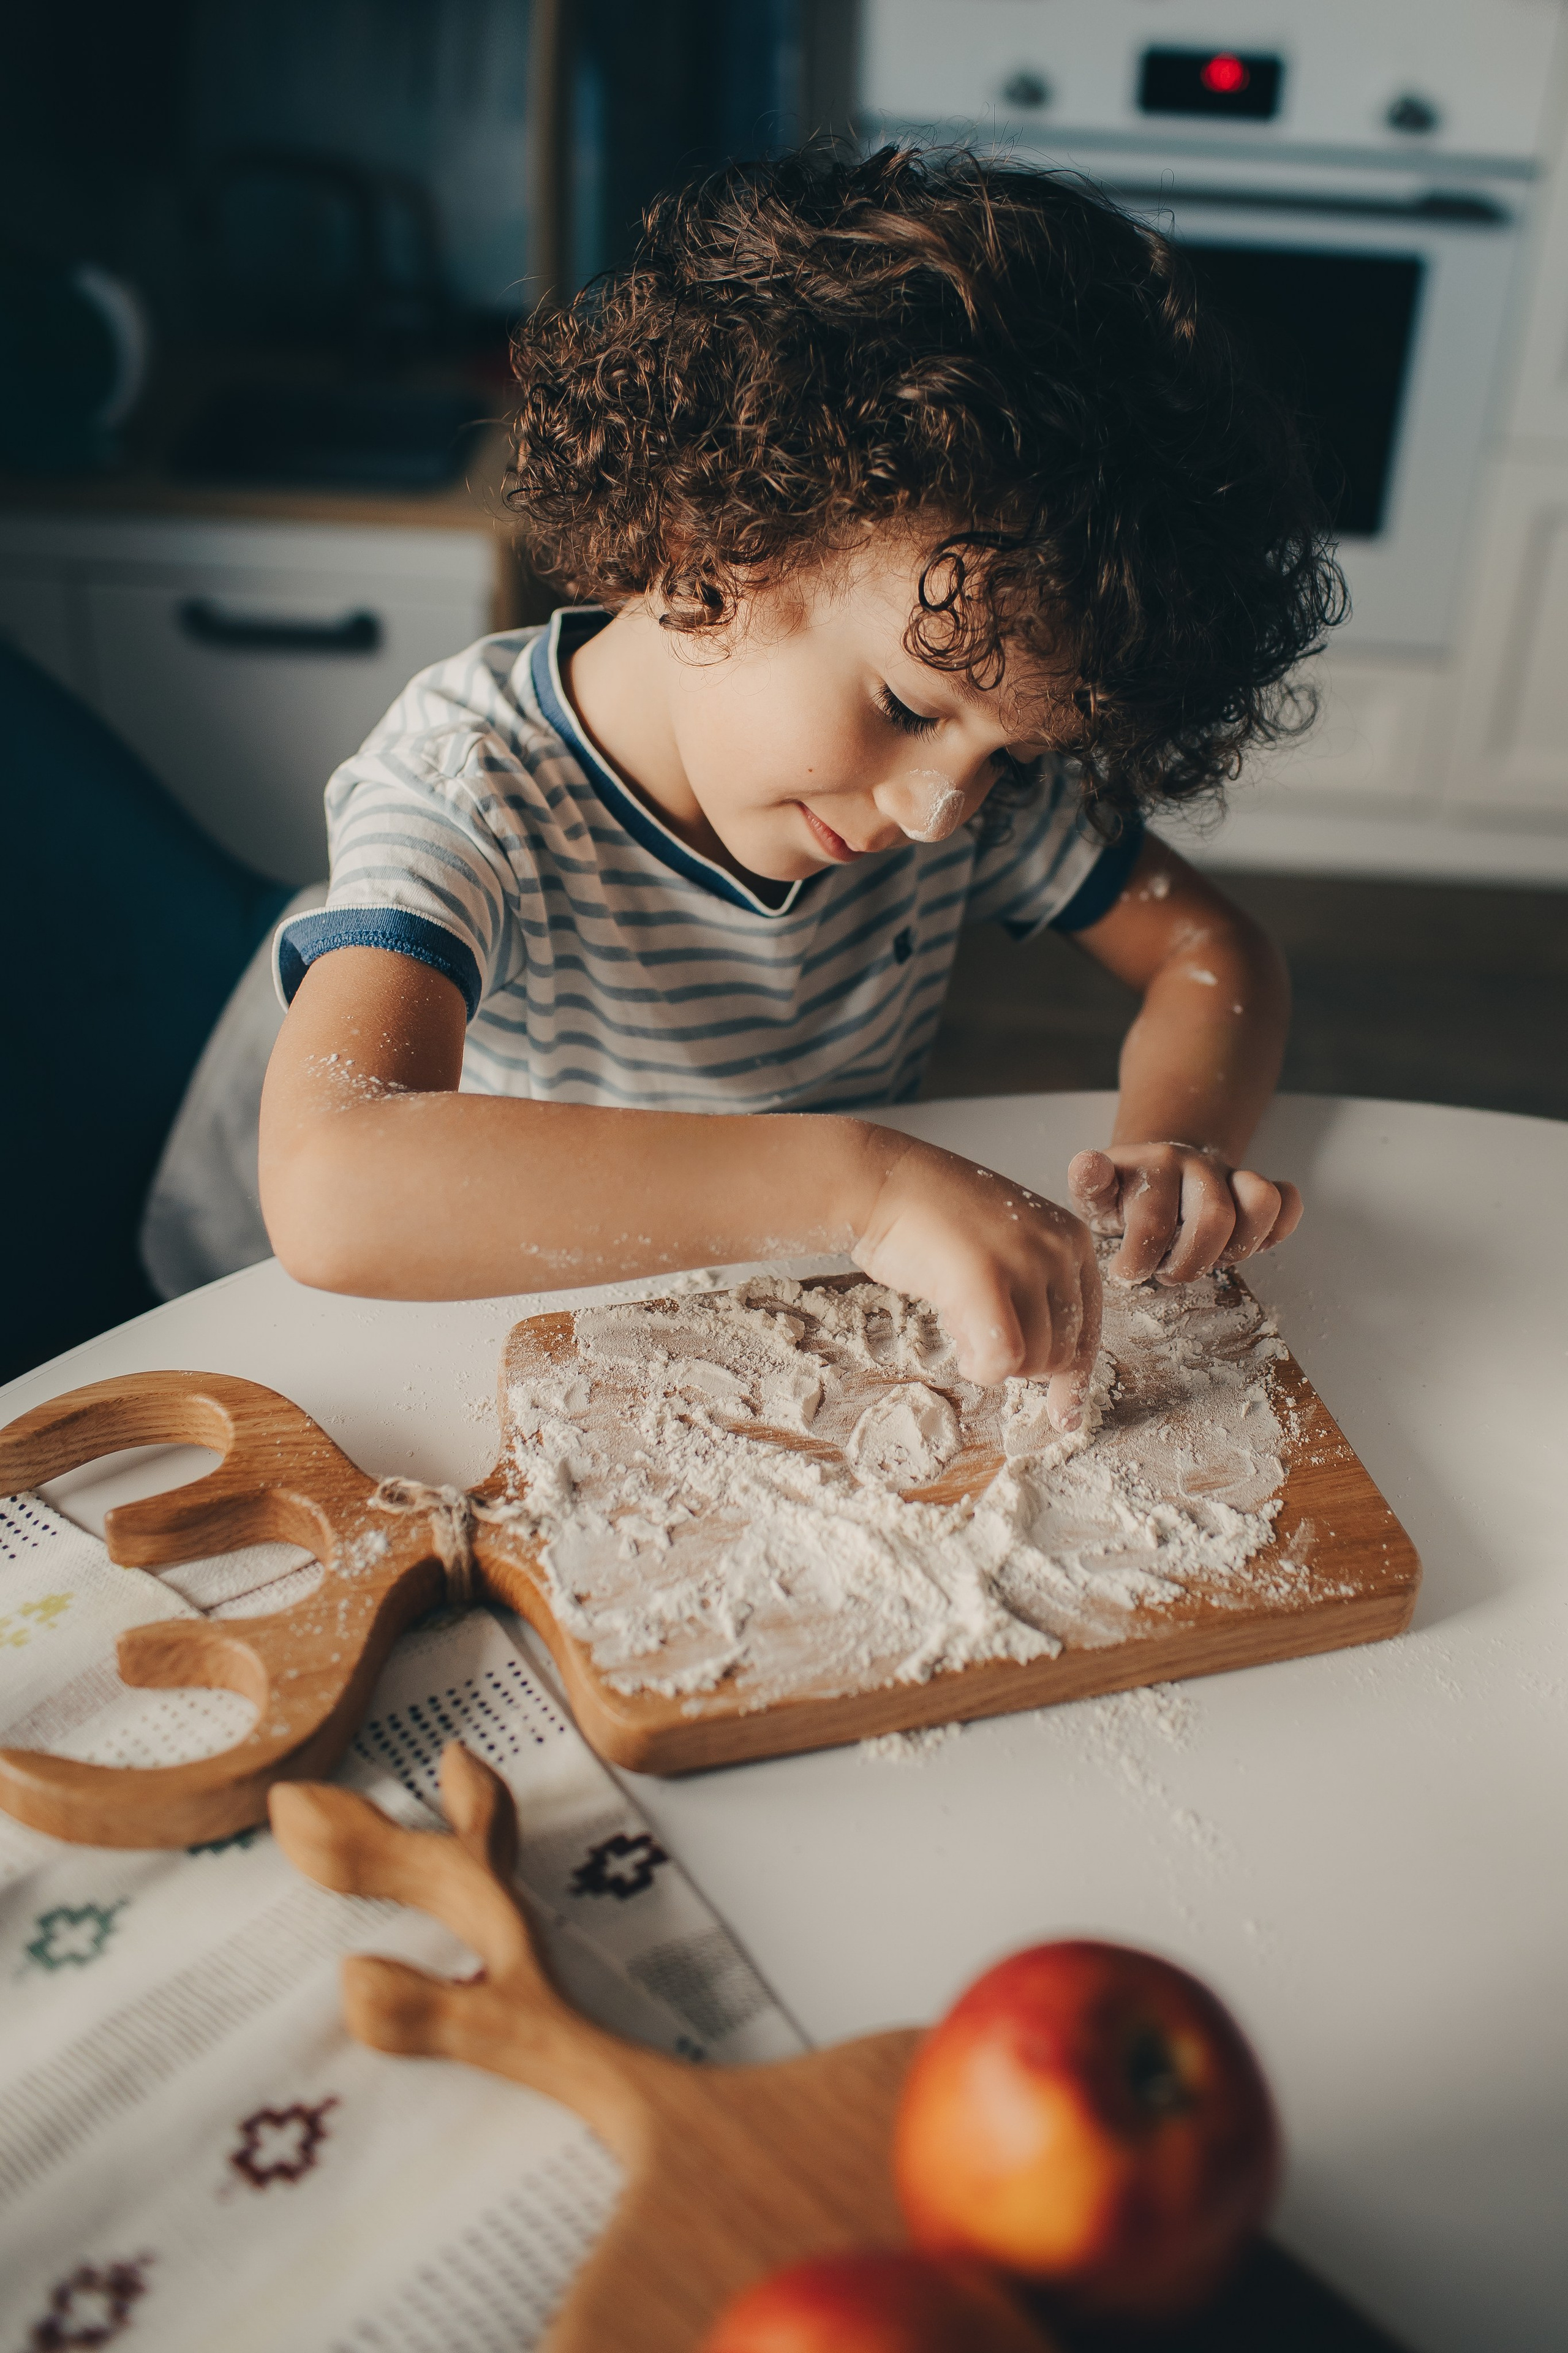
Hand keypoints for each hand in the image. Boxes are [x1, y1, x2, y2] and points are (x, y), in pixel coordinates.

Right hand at [851, 1139, 1100, 1424]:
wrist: (880, 1184)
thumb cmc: (931, 1222)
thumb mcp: (1004, 1250)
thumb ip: (1034, 1298)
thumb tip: (1054, 1375)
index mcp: (1071, 1239)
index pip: (1089, 1327)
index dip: (1075, 1377)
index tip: (1064, 1415)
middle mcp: (1058, 1247)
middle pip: (1064, 1351)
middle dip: (1022, 1366)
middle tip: (977, 1335)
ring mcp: (1024, 1260)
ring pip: (1036, 1360)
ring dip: (995, 1363)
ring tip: (960, 1322)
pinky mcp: (986, 1278)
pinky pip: (1004, 1358)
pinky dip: (982, 1368)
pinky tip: (962, 1351)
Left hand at [1068, 1143, 1301, 1285]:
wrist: (1152, 1169)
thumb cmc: (1122, 1195)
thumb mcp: (1095, 1194)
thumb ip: (1089, 1184)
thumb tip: (1087, 1164)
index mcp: (1151, 1166)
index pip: (1153, 1220)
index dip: (1139, 1259)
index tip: (1124, 1272)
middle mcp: (1194, 1163)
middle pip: (1214, 1218)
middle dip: (1188, 1264)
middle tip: (1163, 1273)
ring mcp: (1229, 1173)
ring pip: (1259, 1201)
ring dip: (1235, 1248)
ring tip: (1205, 1260)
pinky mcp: (1255, 1188)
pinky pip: (1287, 1202)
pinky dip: (1275, 1231)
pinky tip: (1242, 1246)